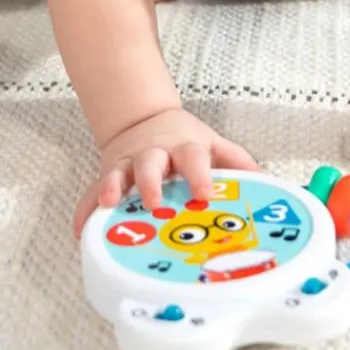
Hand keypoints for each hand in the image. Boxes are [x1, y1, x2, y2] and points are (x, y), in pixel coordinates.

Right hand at [72, 108, 258, 236]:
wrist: (146, 119)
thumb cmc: (186, 141)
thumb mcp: (214, 145)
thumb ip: (238, 163)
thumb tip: (269, 184)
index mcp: (185, 147)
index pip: (194, 157)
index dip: (199, 175)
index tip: (204, 193)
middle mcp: (155, 153)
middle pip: (151, 162)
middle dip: (151, 182)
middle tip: (154, 203)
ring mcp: (129, 162)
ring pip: (119, 172)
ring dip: (114, 188)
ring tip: (110, 205)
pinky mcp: (109, 173)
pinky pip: (93, 192)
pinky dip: (86, 210)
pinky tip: (81, 230)